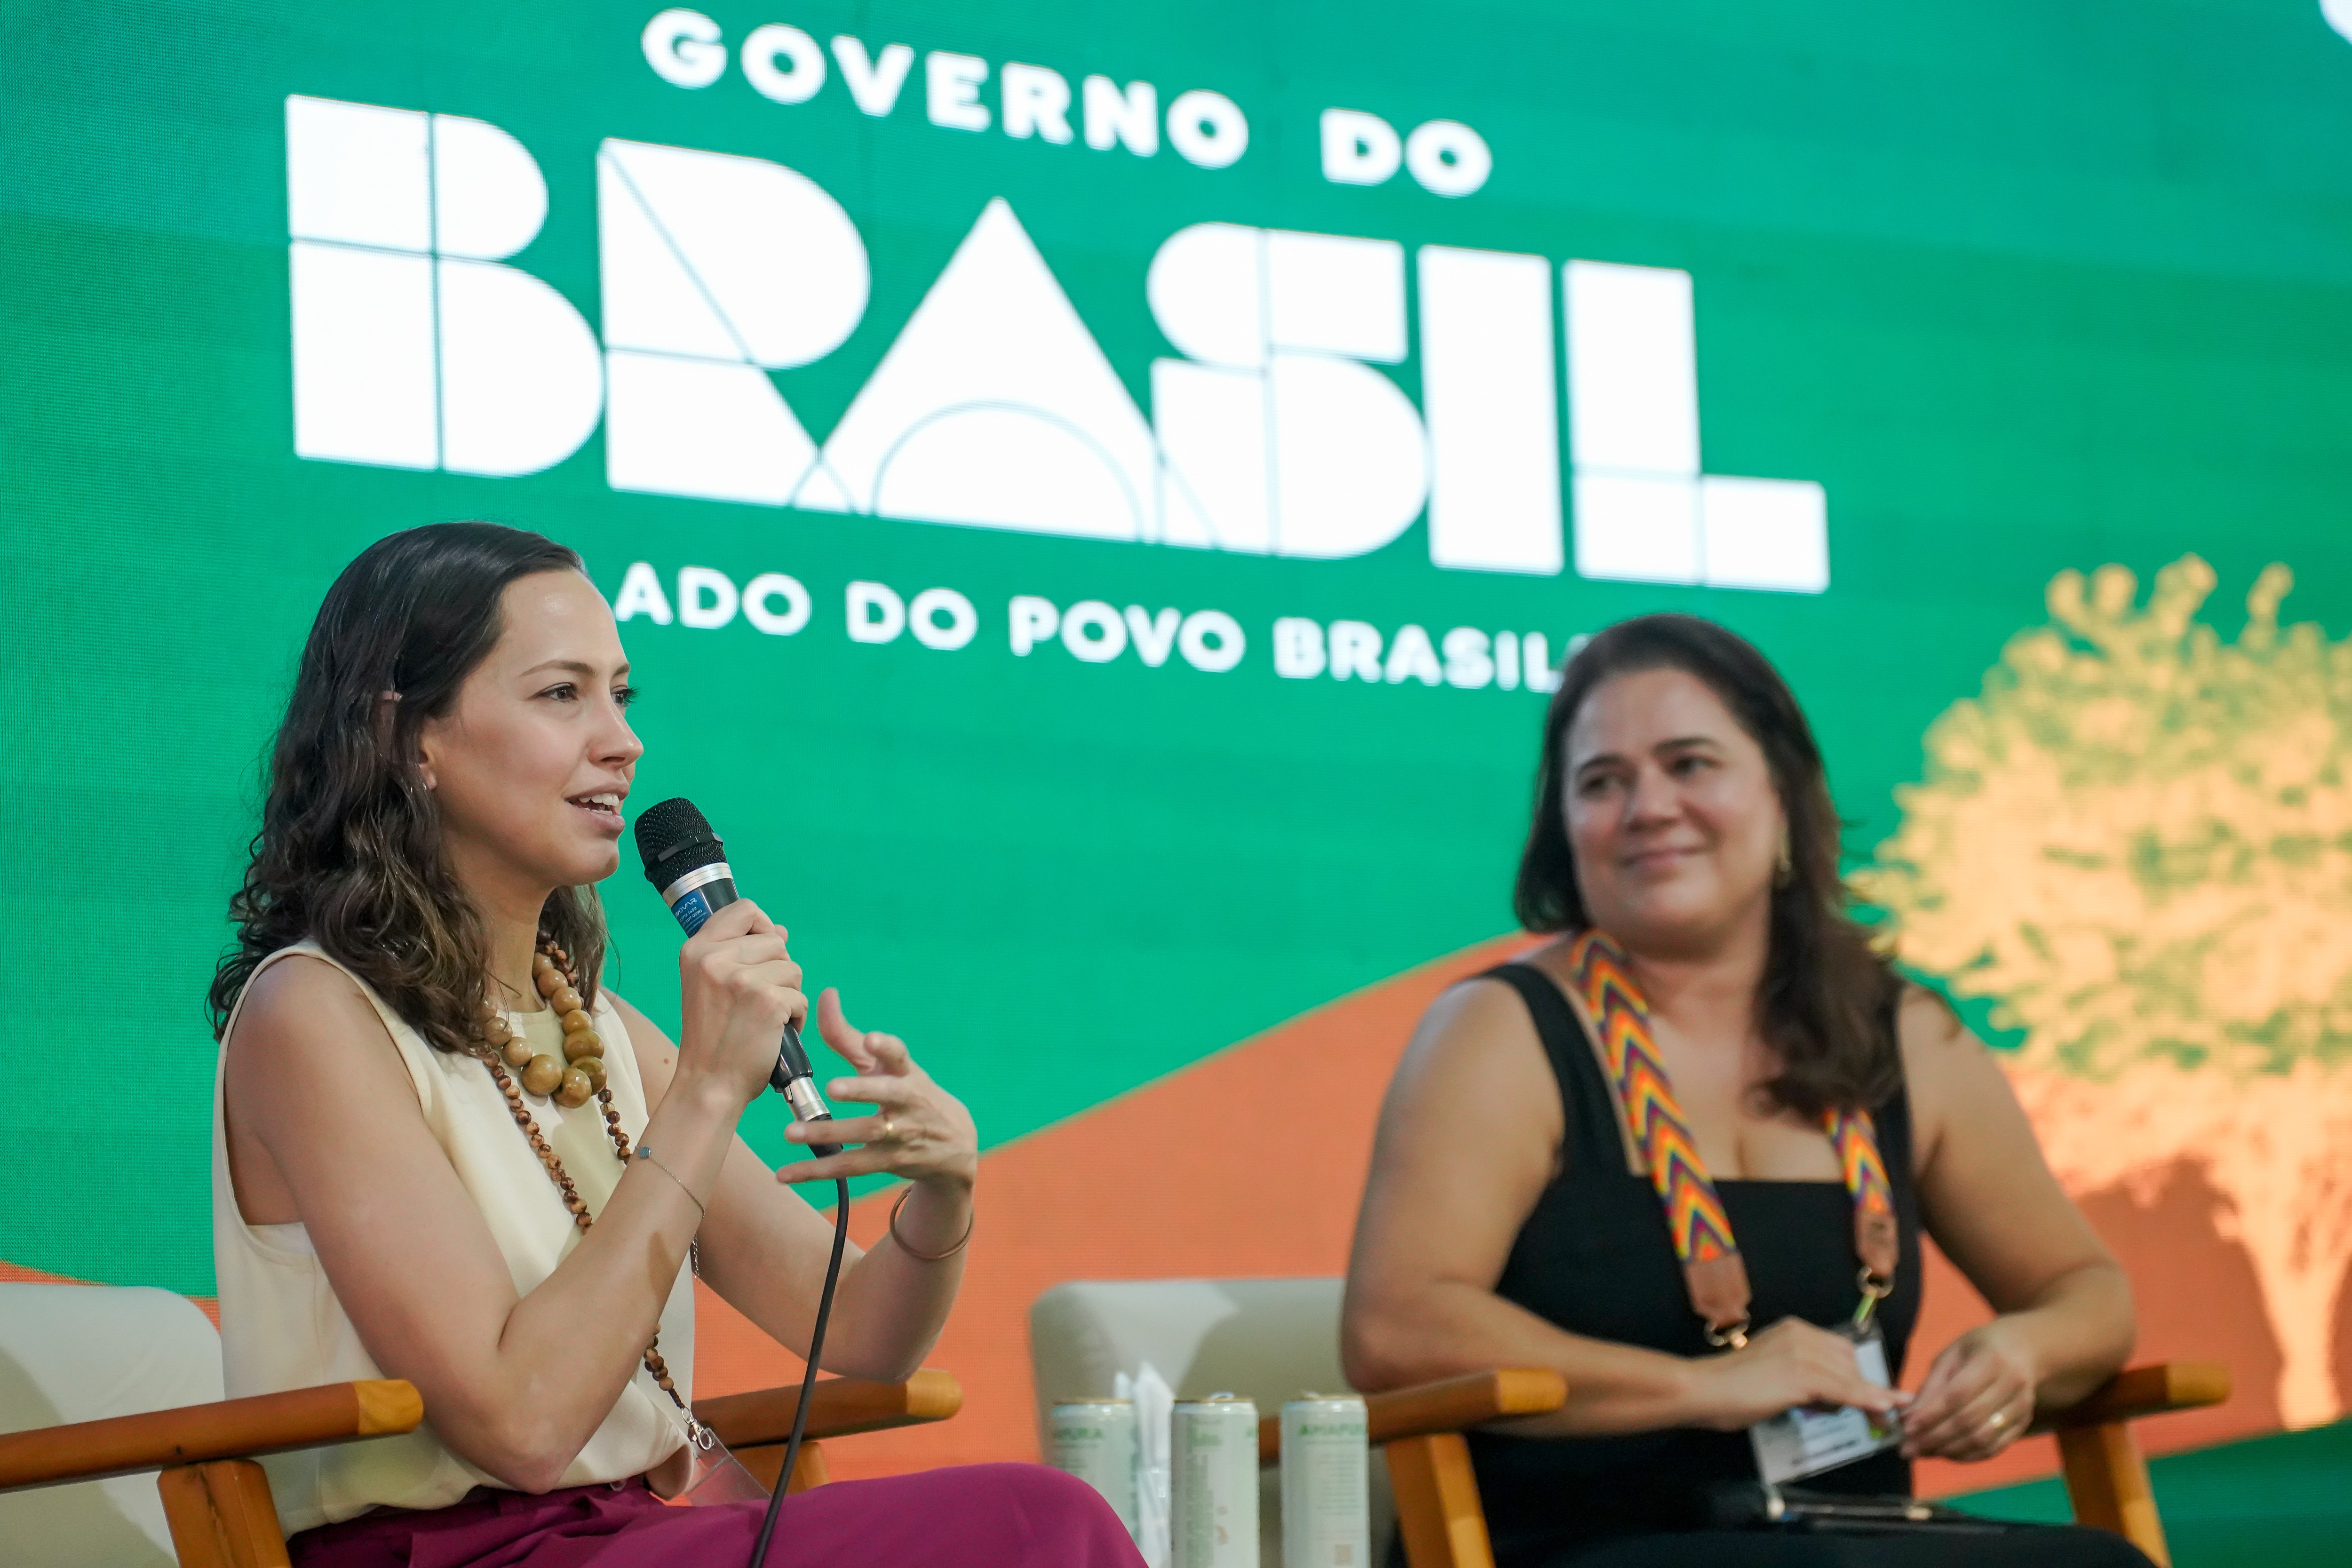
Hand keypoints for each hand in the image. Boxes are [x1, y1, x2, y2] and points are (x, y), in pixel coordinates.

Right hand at [674, 900, 807, 1105]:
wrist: (708, 1084)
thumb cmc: (712, 1037)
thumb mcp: (709, 985)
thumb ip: (738, 953)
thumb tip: (780, 931)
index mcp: (697, 950)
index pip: (744, 909)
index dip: (762, 926)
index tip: (761, 953)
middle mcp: (715, 958)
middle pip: (776, 940)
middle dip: (779, 969)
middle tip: (757, 1000)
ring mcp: (742, 978)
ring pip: (793, 968)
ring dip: (789, 994)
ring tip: (765, 1017)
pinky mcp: (768, 1000)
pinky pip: (801, 996)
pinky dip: (796, 1017)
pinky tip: (775, 1032)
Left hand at [779, 989, 978, 1190]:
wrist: (954, 1144)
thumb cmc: (908, 1093)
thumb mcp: (886, 1066)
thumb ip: (850, 1036)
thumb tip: (825, 994)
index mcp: (906, 1073)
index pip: (900, 1056)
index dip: (887, 1048)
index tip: (873, 1040)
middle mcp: (907, 1102)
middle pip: (886, 1096)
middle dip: (862, 1090)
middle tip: (833, 1087)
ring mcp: (900, 1134)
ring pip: (864, 1134)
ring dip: (827, 1133)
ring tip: (790, 1132)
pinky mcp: (887, 1162)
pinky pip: (849, 1167)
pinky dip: (815, 1171)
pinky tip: (784, 1173)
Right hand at [1685, 1317, 1911, 1431]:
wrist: (1702, 1389)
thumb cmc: (1729, 1388)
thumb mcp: (1771, 1372)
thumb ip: (1798, 1376)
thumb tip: (1828, 1398)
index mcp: (1791, 1329)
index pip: (1838, 1349)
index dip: (1857, 1373)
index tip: (1872, 1394)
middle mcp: (1799, 1334)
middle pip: (1848, 1360)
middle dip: (1865, 1387)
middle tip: (1877, 1415)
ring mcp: (1800, 1353)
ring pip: (1849, 1376)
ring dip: (1871, 1398)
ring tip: (1881, 1420)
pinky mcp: (1800, 1376)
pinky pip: (1844, 1390)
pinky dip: (1867, 1400)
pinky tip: (1884, 1409)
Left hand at [1903, 1320, 2035, 1459]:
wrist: (2023, 1349)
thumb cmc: (1979, 1348)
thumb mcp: (1951, 1355)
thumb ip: (1932, 1385)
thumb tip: (1909, 1417)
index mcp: (1992, 1360)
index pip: (1957, 1395)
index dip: (1931, 1414)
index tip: (1906, 1427)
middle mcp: (2012, 1385)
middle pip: (1970, 1421)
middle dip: (1934, 1438)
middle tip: (1908, 1448)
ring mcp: (2021, 1407)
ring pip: (1983, 1439)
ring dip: (1949, 1450)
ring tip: (1923, 1452)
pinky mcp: (2023, 1423)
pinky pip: (1994, 1447)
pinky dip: (1967, 1455)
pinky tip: (1946, 1453)